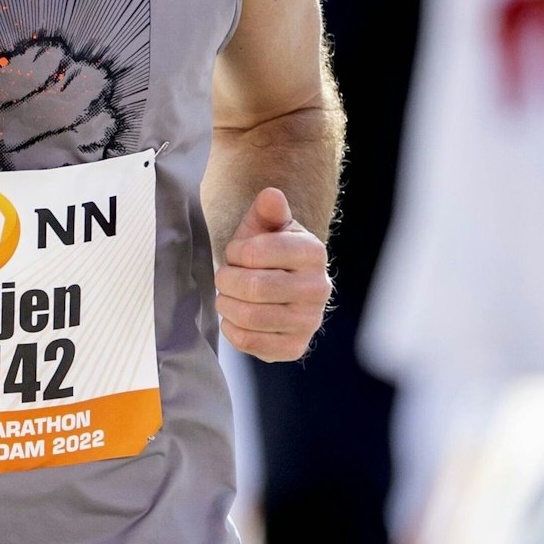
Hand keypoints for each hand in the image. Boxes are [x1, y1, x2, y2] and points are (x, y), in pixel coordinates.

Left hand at [214, 188, 330, 361]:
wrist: (277, 284)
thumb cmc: (266, 250)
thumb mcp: (265, 225)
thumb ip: (267, 210)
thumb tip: (271, 195)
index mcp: (313, 252)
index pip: (257, 252)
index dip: (235, 252)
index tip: (236, 253)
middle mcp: (319, 288)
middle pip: (253, 287)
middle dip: (227, 280)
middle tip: (224, 277)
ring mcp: (309, 321)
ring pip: (250, 316)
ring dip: (226, 304)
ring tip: (227, 295)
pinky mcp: (295, 347)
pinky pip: (250, 342)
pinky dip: (232, 328)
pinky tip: (235, 317)